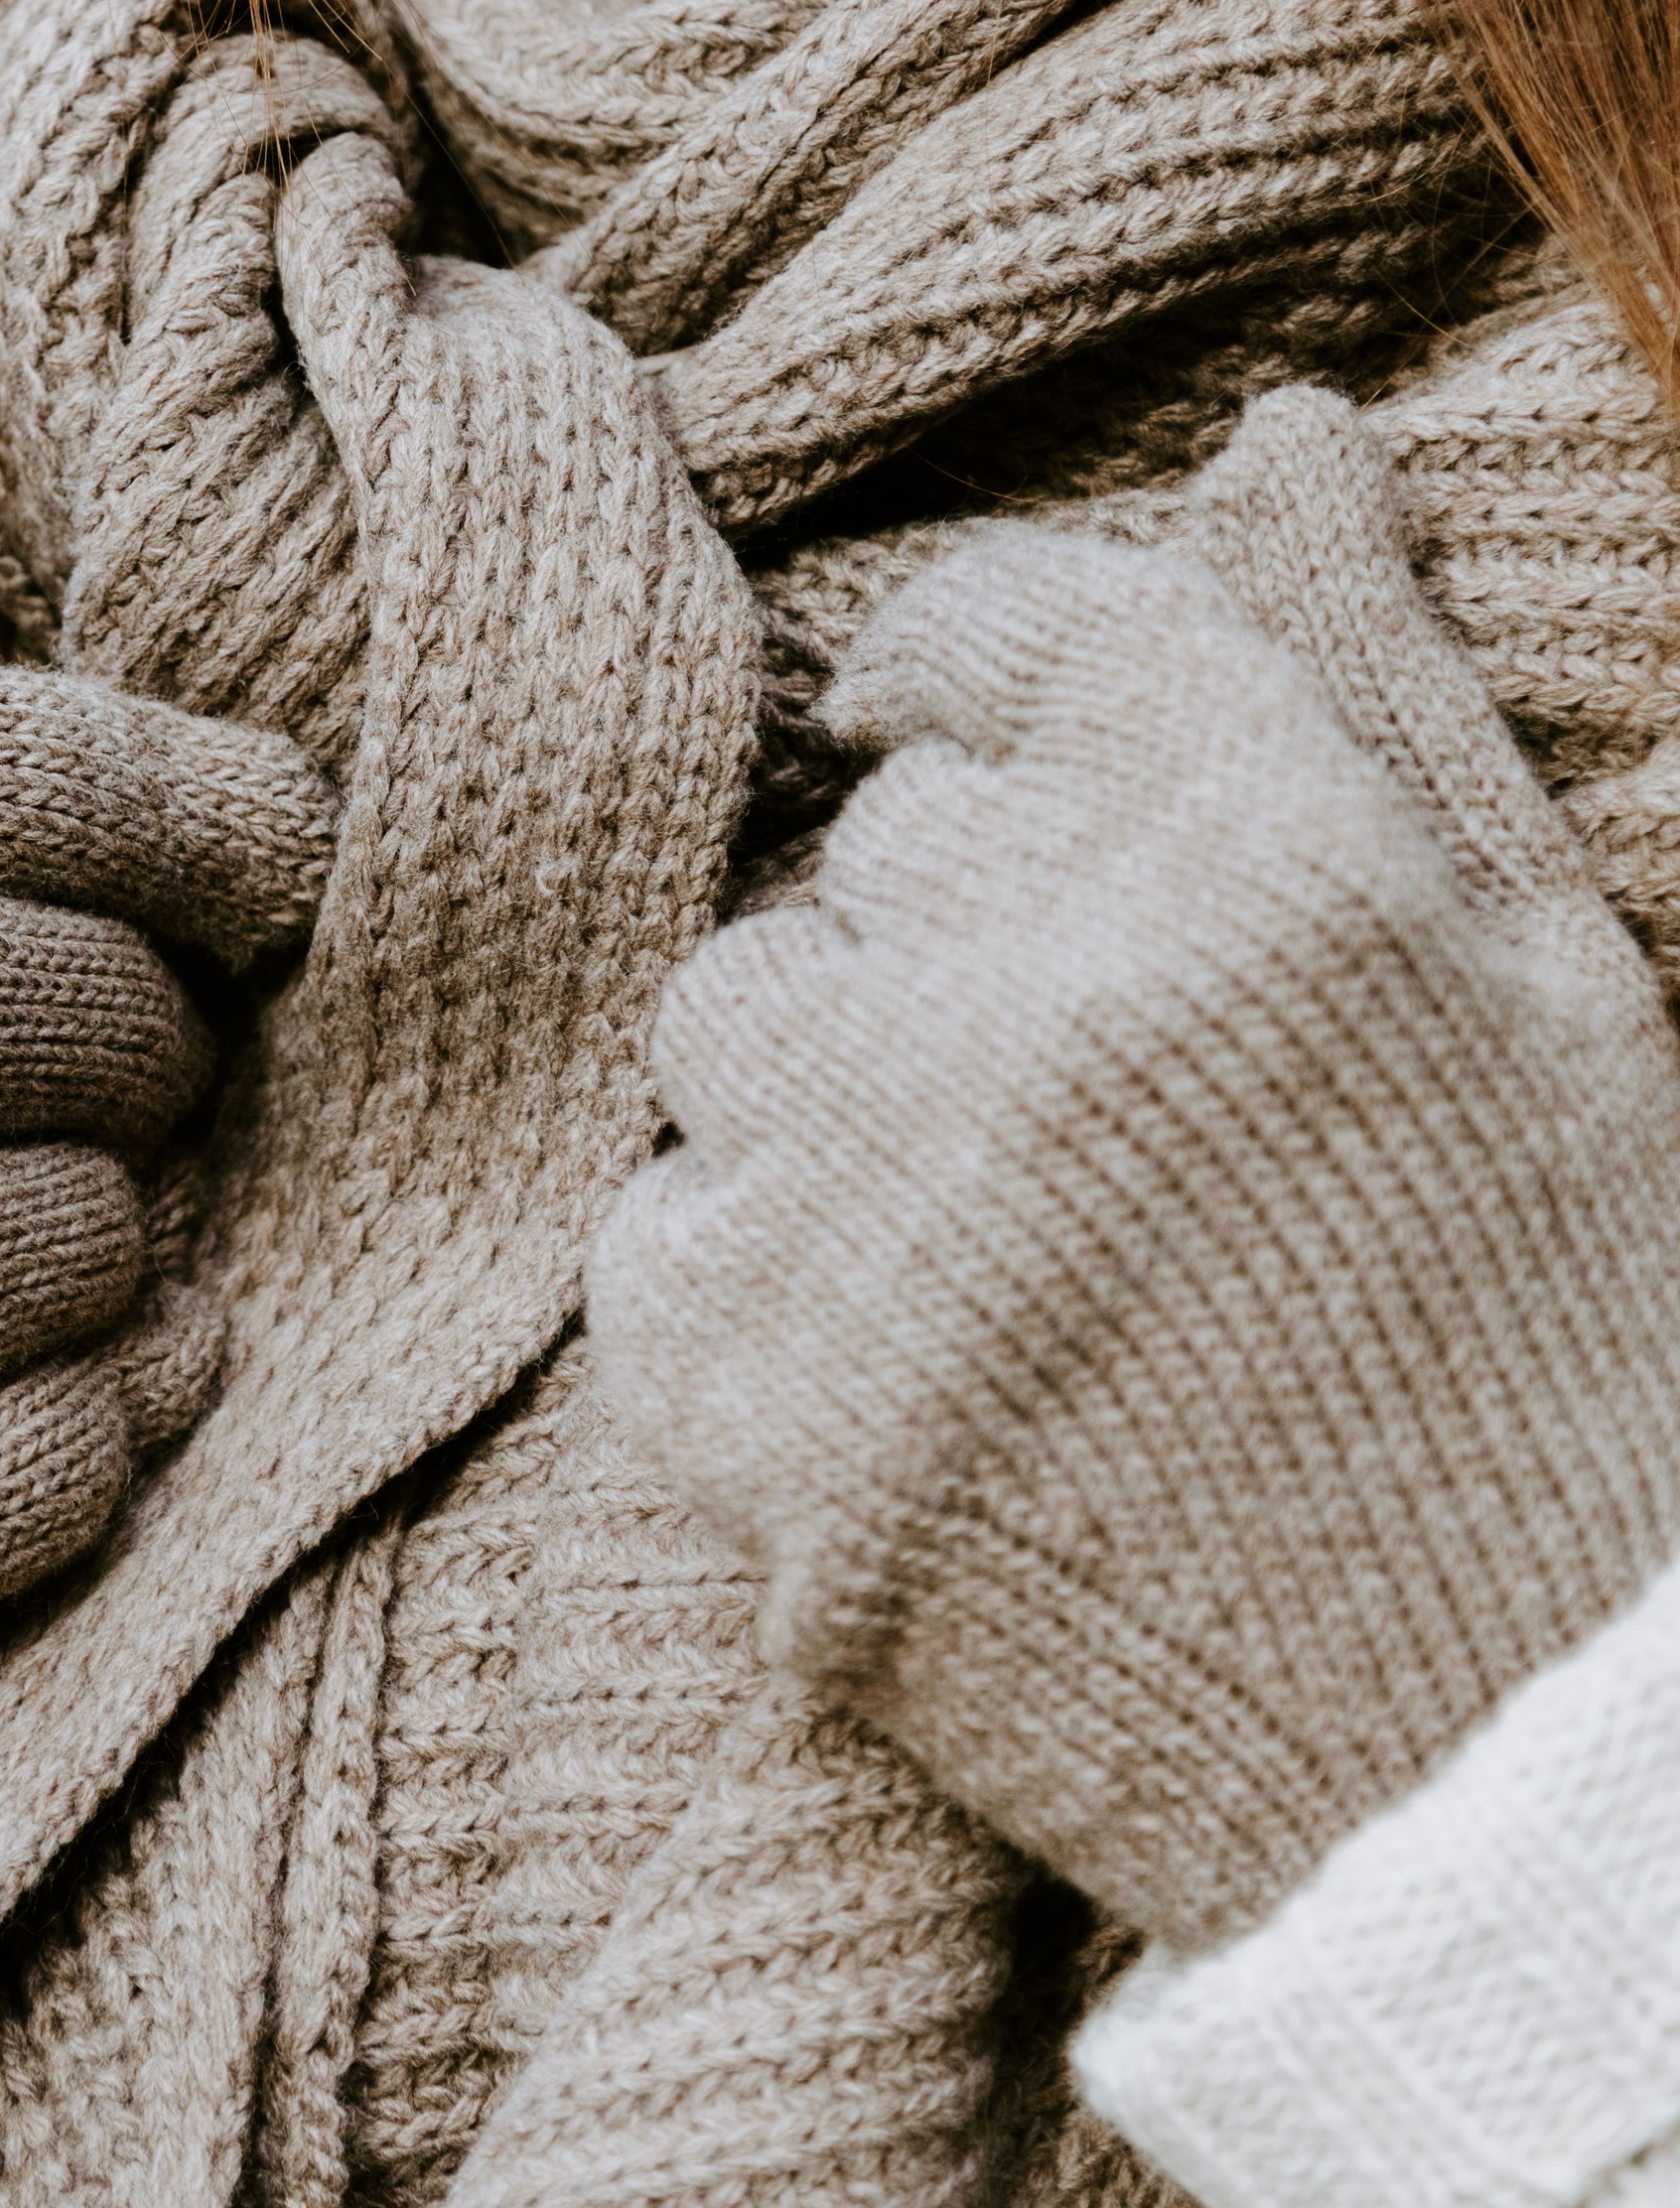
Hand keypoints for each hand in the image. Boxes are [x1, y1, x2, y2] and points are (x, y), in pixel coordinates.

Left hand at [589, 387, 1679, 1950]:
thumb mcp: (1539, 984)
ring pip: (731, 1027)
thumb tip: (1275, 433)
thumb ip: (1372, 687)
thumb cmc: (1550, 1345)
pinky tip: (927, 1393)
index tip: (955, 739)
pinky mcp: (753, 1411)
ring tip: (1014, 1263)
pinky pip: (658, 1243)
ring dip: (836, 1111)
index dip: (966, 679)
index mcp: (1271, 853)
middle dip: (958, 945)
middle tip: (1107, 1126)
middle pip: (869, 848)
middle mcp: (1054, 995)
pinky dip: (757, 1302)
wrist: (1506, 1775)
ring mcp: (884, 1209)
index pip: (1005, 630)